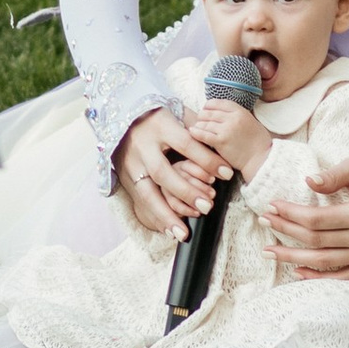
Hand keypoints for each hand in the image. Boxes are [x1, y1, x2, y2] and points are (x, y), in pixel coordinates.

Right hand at [115, 105, 217, 241]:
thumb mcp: (177, 113)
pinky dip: (155, 217)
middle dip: (185, 192)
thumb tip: (220, 143)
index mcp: (159, 127)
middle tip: (207, 207)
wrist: (121, 115)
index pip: (186, 144)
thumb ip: (197, 128)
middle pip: (163, 172)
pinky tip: (169, 230)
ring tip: (183, 234)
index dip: (207, 159)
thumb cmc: (159, 116)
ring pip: (147, 193)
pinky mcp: (125, 177)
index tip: (227, 174)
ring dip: (166, 215)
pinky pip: (140, 201)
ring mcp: (131, 164)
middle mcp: (143, 146)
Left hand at [187, 98, 268, 178]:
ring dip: (199, 126)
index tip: (205, 110)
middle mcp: (232, 118)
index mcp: (240, 111)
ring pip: (204, 123)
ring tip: (197, 129)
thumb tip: (218, 112)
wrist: (261, 158)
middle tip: (200, 122)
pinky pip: (203, 134)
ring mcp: (226, 129)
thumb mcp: (249, 121)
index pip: (218, 103)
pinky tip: (192, 132)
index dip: (208, 106)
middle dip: (202, 117)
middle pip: (209, 112)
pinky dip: (196, 133)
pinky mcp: (221, 142)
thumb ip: (235, 115)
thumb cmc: (256, 142)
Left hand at [266, 156, 348, 283]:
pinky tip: (296, 271)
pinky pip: (341, 277)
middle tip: (263, 221)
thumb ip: (335, 175)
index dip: (290, 214)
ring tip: (269, 251)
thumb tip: (308, 182)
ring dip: (292, 257)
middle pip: (315, 240)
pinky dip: (317, 277)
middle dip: (285, 231)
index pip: (316, 219)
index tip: (271, 206)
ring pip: (323, 261)